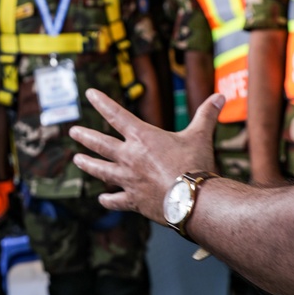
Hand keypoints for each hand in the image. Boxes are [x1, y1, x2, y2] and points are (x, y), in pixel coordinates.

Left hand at [70, 88, 223, 222]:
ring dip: (88, 165)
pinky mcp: (133, 200)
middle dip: (85, 137)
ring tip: (77, 160)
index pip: (117, 115)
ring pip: (101, 171)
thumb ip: (207, 115)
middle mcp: (130, 157)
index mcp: (142, 138)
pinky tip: (102, 199)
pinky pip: (116, 200)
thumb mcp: (200, 135)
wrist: (192, 199)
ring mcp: (129, 180)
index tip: (89, 94)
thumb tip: (220, 96)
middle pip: (101, 144)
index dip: (102, 103)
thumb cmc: (195, 165)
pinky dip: (108, 200)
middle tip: (73, 131)